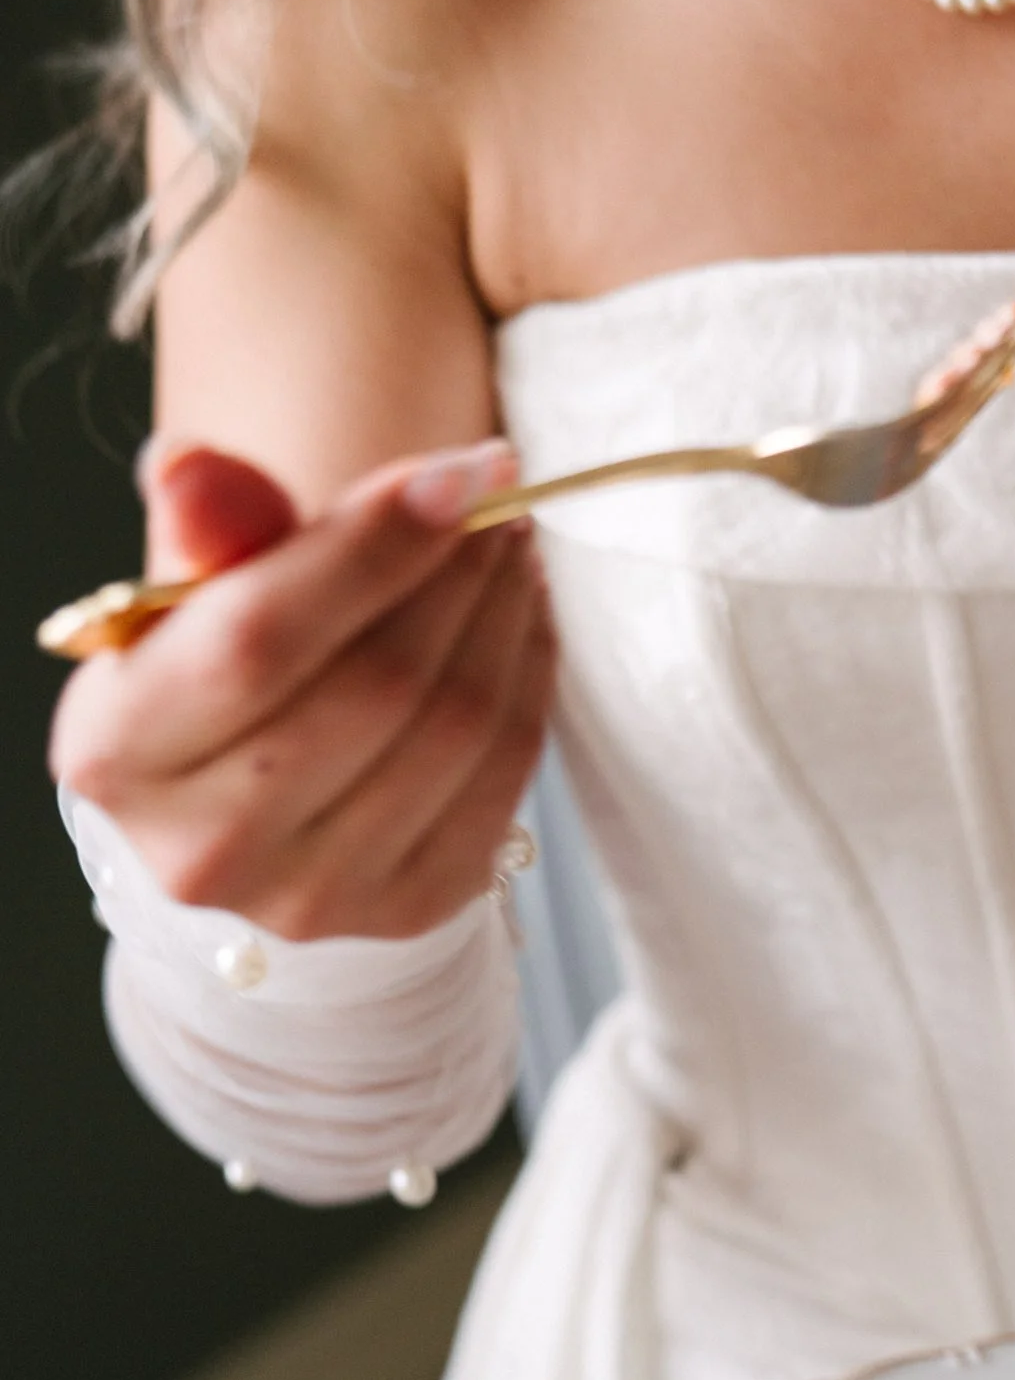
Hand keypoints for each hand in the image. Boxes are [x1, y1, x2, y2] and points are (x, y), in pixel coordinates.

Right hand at [50, 436, 555, 941]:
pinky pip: (505, 775)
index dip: (372, 545)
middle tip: (493, 494)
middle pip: (379, 684)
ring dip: (503, 615)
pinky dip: (530, 678)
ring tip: (509, 545)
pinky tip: (522, 615)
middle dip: (457, 570)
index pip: (260, 638)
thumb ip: (204, 532)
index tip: (459, 469)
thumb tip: (192, 467)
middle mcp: (205, 848)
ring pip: (456, 728)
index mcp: (118, 755)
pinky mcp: (409, 911)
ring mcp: (313, 896)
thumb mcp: (190, 598)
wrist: (249, 797)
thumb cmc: (214, 674)